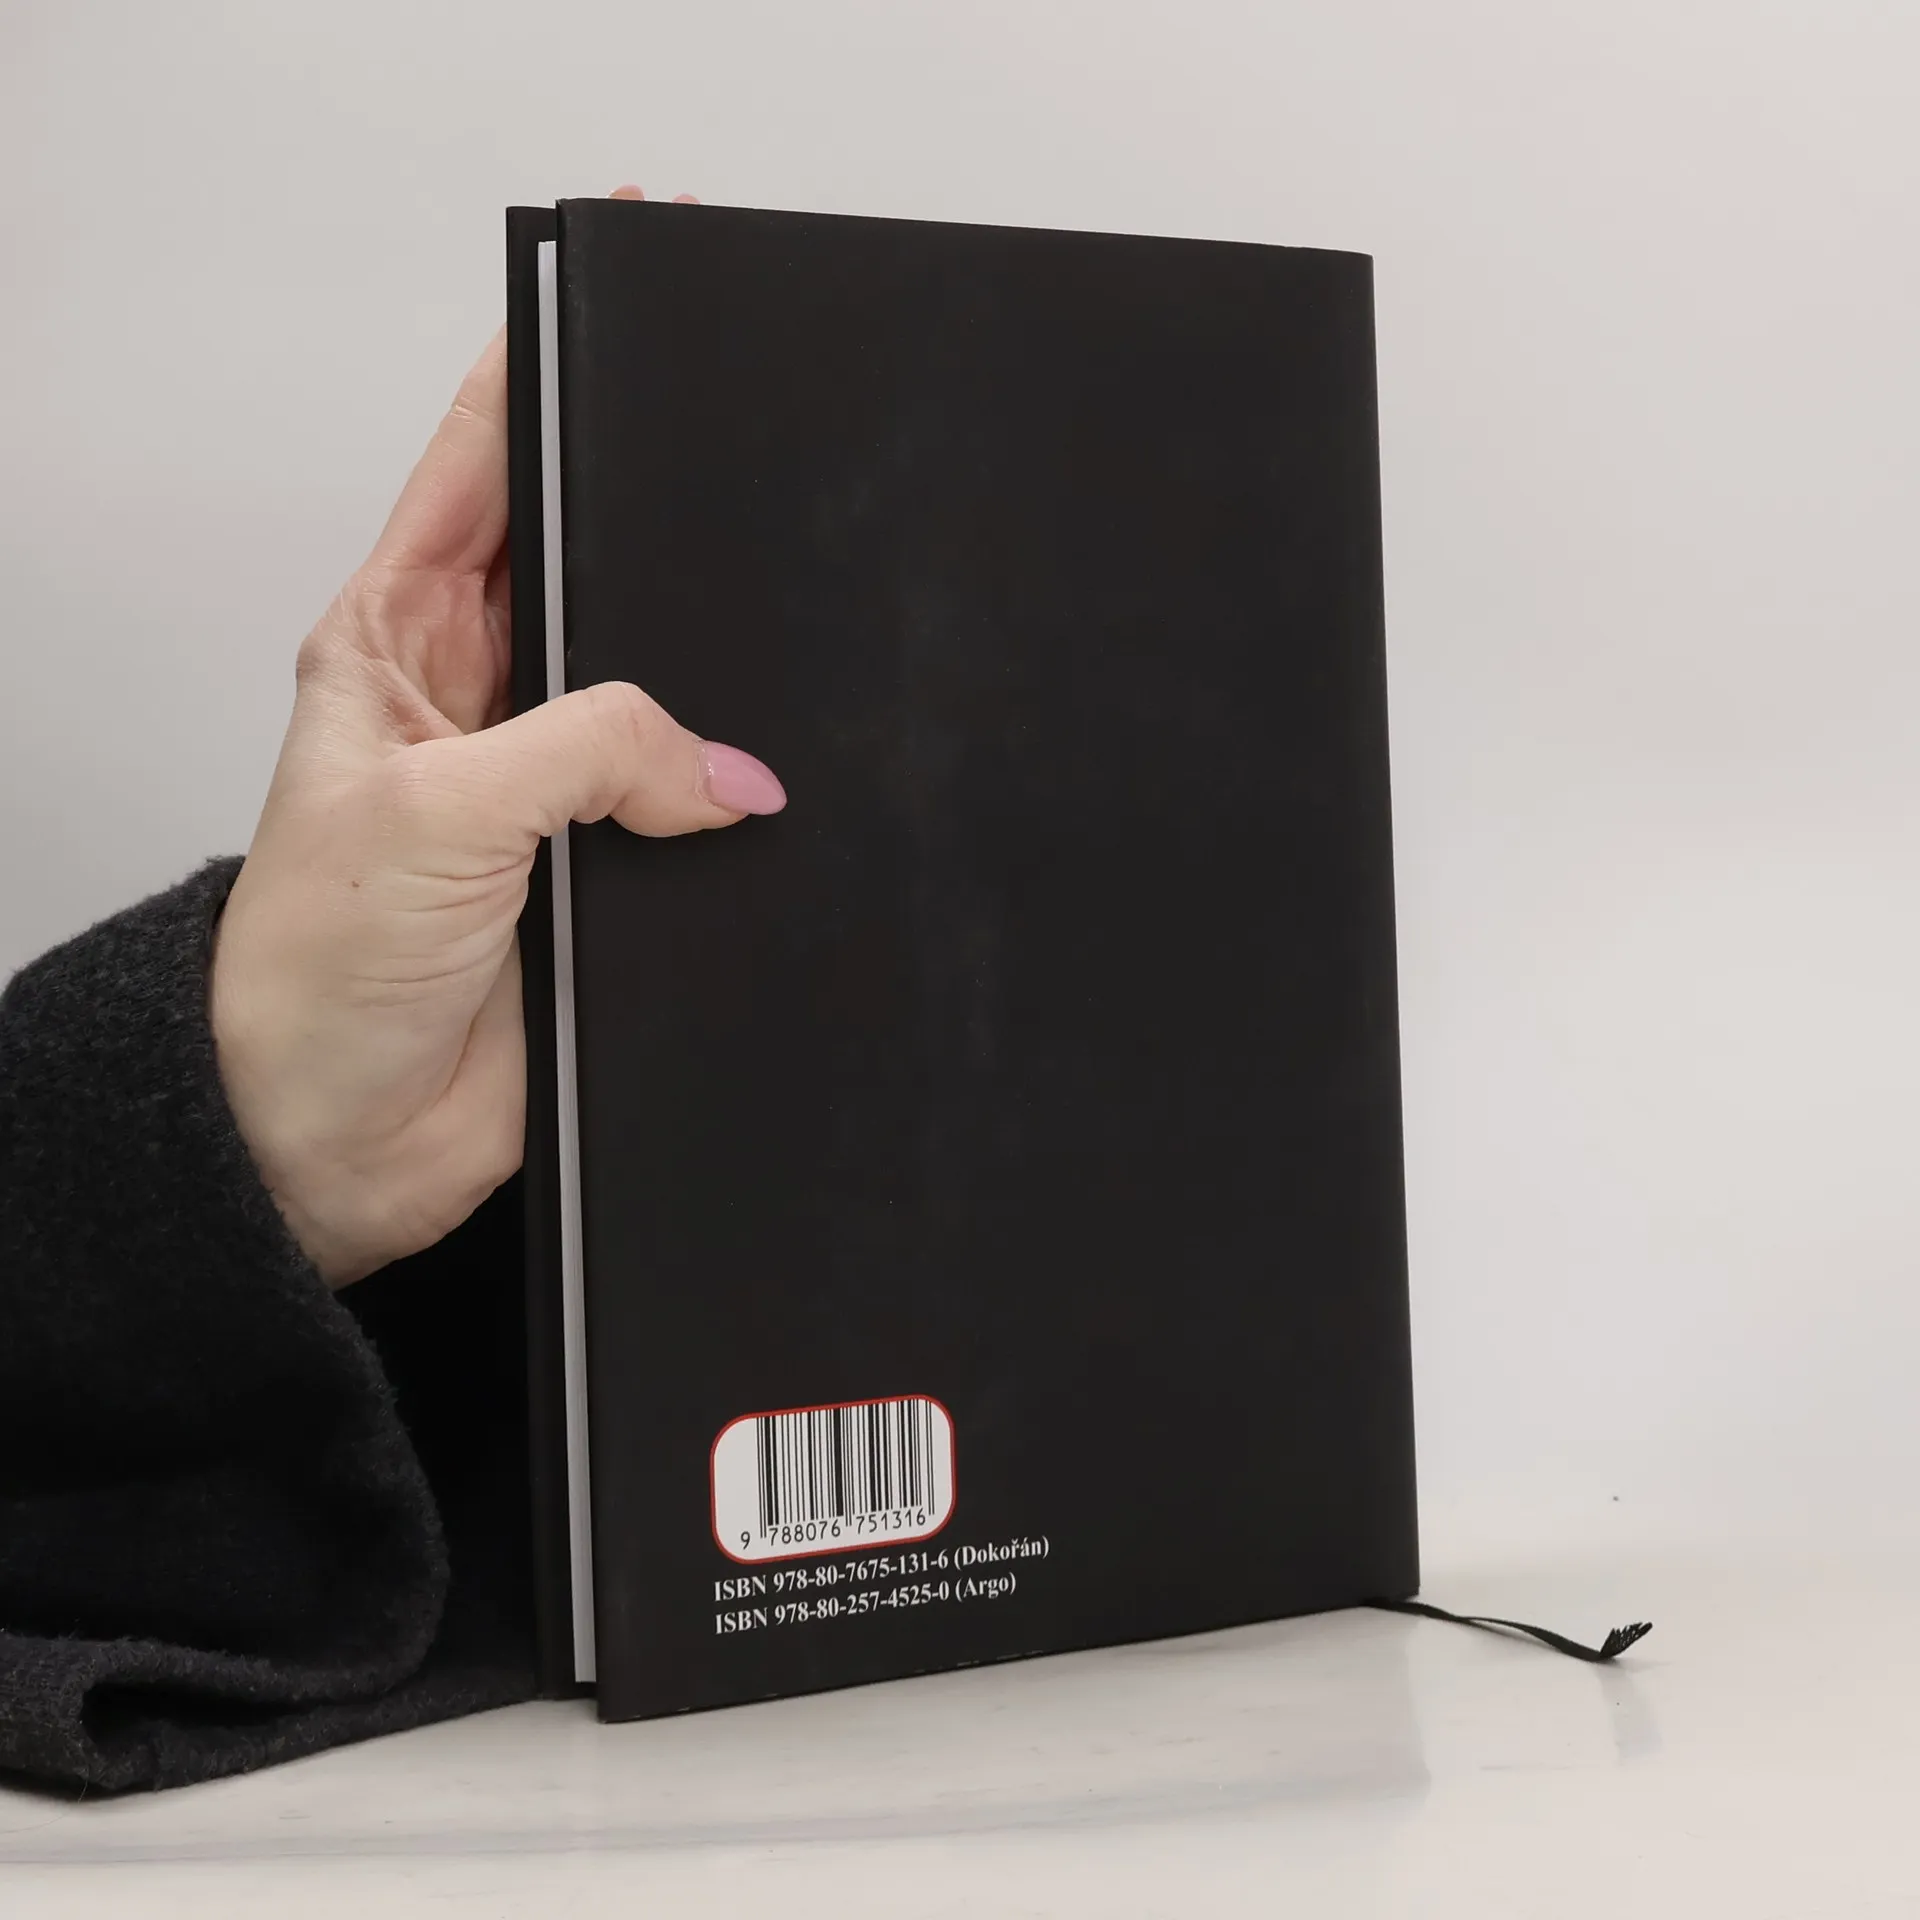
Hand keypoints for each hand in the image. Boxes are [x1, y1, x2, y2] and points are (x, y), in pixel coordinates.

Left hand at [211, 189, 784, 1287]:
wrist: (331, 1136)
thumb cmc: (315, 966)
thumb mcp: (443, 807)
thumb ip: (596, 750)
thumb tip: (728, 770)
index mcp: (391, 643)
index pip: (473, 469)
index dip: (534, 374)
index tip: (606, 285)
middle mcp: (473, 705)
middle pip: (578, 568)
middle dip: (649, 521)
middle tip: (736, 468)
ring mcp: (543, 794)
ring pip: (651, 695)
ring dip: (703, 683)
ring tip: (772, 642)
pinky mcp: (600, 879)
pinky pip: (685, 809)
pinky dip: (728, 799)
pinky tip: (770, 789)